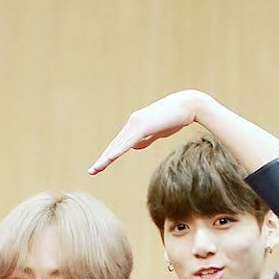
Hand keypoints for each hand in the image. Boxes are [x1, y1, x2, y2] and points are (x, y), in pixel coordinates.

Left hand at [89, 90, 203, 173]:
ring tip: (96, 169)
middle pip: (114, 145)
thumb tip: (134, 147)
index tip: (99, 167)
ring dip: (107, 158)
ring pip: (119, 145)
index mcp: (134, 126)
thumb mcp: (156, 132)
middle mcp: (132, 124)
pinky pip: (129, 142)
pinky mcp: (143, 126)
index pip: (118, 144)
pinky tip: (110, 158)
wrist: (187, 106)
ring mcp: (136, 124)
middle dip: (103, 160)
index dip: (109, 156)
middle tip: (91, 172)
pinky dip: (119, 150)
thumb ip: (145, 139)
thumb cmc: (174, 118)